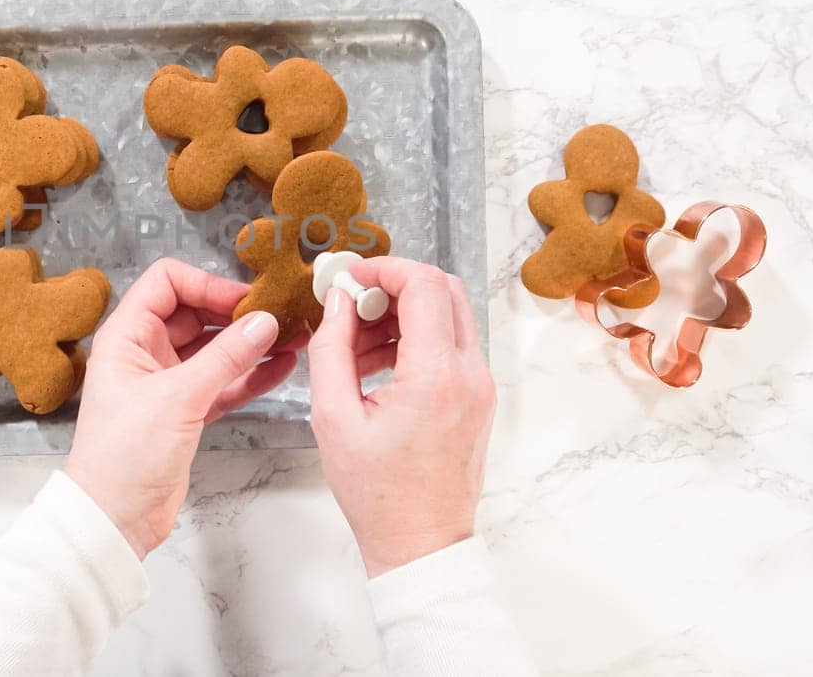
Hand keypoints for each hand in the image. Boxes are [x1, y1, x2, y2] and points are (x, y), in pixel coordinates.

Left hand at [66, 259, 293, 558]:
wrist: (115, 517)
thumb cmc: (123, 456)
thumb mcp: (178, 398)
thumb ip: (224, 357)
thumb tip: (262, 322)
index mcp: (127, 336)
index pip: (167, 282)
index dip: (207, 284)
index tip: (245, 300)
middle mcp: (145, 352)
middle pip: (196, 313)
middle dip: (237, 313)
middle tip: (279, 316)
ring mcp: (167, 382)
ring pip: (215, 349)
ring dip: (251, 344)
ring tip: (293, 338)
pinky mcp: (186, 411)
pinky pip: (223, 382)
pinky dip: (250, 375)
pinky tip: (281, 368)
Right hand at [307, 256, 494, 577]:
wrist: (420, 544)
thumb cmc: (377, 492)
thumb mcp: (333, 417)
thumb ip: (331, 348)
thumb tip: (336, 300)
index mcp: (437, 375)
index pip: (423, 284)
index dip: (382, 269)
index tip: (347, 278)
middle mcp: (470, 373)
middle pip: (444, 289)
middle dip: (393, 285)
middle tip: (351, 304)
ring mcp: (481, 385)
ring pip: (449, 314)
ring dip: (403, 312)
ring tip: (355, 345)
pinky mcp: (478, 397)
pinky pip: (451, 345)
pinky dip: (416, 338)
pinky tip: (377, 366)